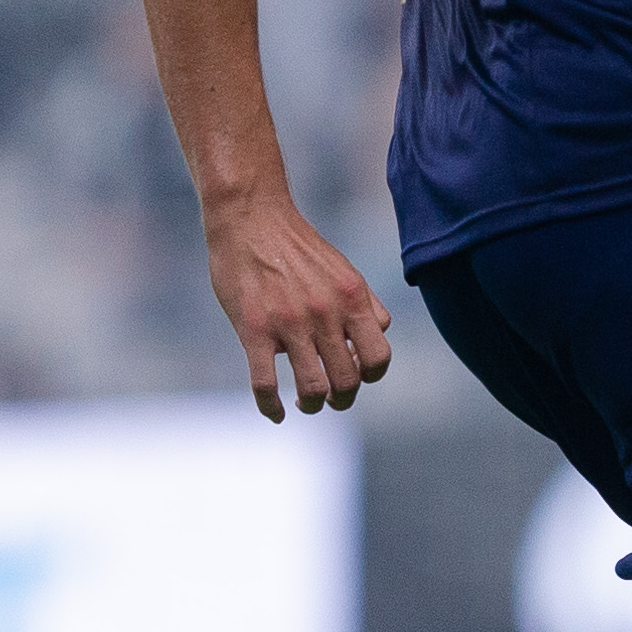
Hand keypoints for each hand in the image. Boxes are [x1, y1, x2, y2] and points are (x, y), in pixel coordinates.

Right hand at [205, 191, 393, 417]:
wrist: (252, 218)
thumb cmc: (298, 247)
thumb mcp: (344, 270)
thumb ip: (364, 304)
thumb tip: (380, 335)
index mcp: (352, 299)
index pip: (379, 358)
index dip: (370, 376)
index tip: (355, 373)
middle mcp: (325, 313)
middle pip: (348, 381)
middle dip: (342, 399)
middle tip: (330, 397)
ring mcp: (289, 324)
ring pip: (313, 389)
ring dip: (312, 405)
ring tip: (306, 402)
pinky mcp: (253, 330)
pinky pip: (265, 384)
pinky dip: (271, 408)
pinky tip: (275, 413)